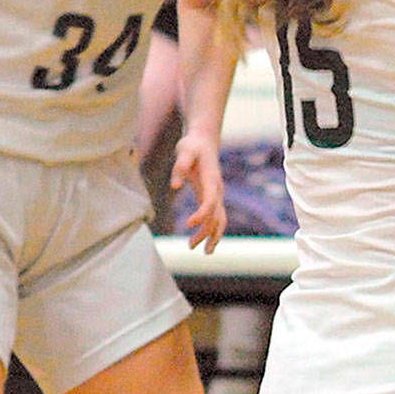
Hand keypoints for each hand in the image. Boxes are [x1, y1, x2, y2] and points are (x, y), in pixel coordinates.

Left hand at [171, 132, 227, 252]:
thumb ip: (180, 167)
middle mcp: (218, 189)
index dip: (201, 214)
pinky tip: (205, 241)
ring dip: (213, 236)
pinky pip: (216, 217)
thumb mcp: (184, 150)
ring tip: (204, 252)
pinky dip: (213, 230)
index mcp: (211, 179)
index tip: (188, 224)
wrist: (205, 141)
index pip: (210, 201)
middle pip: (217, 215)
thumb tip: (174, 186)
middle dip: (207, 232)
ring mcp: (217, 194)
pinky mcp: (212, 197)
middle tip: (190, 246)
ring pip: (220, 219)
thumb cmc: (192, 146)